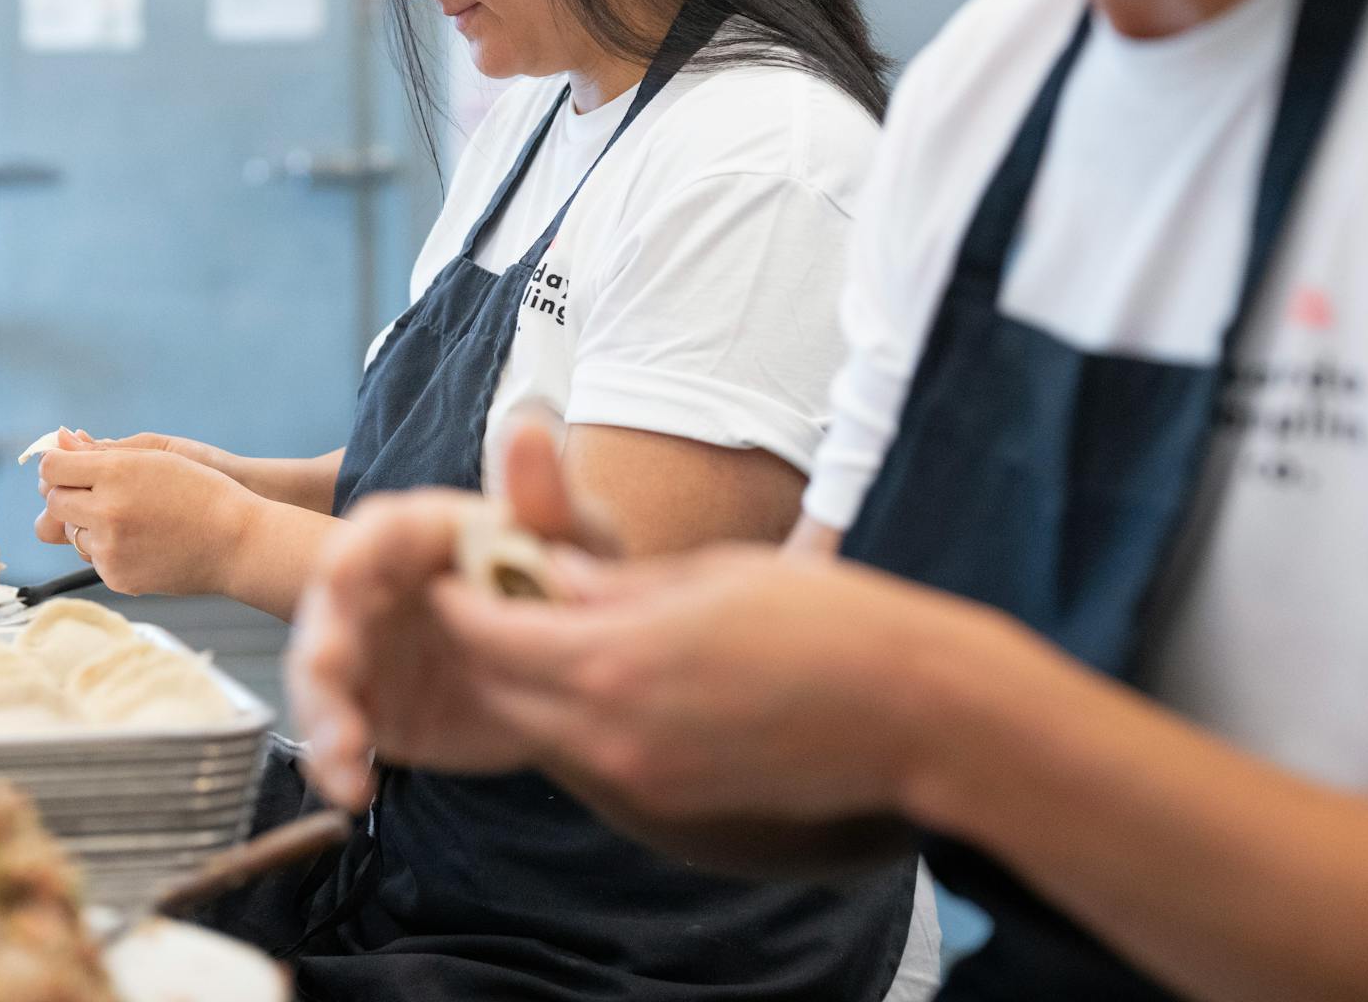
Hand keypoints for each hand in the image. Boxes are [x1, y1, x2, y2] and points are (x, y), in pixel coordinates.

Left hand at [35, 432, 256, 596]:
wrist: (238, 543)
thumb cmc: (203, 492)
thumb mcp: (157, 457)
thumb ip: (101, 452)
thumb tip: (60, 442)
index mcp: (116, 473)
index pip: (52, 467)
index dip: (58, 465)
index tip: (70, 467)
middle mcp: (106, 511)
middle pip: (53, 501)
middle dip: (69, 495)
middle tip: (100, 494)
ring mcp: (109, 548)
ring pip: (71, 532)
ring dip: (89, 524)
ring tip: (132, 519)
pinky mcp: (116, 576)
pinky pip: (93, 558)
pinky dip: (109, 549)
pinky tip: (141, 541)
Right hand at [287, 422, 614, 808]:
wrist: (586, 671)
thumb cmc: (577, 582)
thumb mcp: (574, 537)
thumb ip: (545, 493)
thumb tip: (530, 425)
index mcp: (422, 532)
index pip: (375, 528)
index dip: (355, 550)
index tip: (346, 574)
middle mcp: (380, 585)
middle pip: (327, 604)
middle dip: (322, 640)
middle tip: (333, 673)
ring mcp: (370, 649)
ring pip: (321, 674)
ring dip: (322, 713)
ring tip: (345, 755)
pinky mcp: (373, 707)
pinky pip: (340, 733)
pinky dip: (336, 761)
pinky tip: (353, 788)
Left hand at [293, 418, 983, 838]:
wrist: (913, 711)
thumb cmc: (825, 619)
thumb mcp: (708, 574)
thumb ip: (613, 583)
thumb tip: (548, 572)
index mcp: (612, 659)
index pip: (487, 634)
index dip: (461, 597)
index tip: (454, 568)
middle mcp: (611, 730)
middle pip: (497, 691)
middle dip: (481, 645)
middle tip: (486, 597)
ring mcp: (639, 775)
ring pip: (540, 729)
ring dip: (525, 684)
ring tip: (541, 631)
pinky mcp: (669, 799)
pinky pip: (590, 755)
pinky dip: (574, 717)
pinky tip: (602, 676)